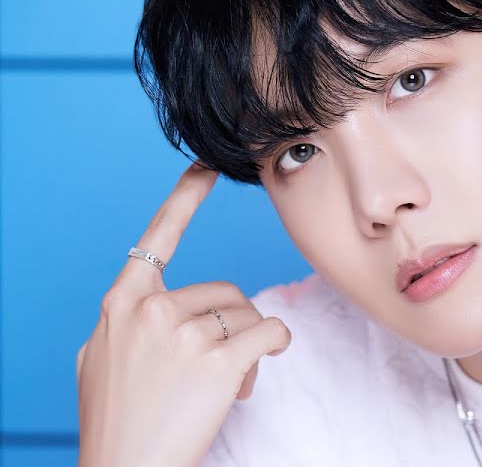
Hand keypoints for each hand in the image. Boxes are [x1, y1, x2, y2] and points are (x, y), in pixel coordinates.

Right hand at [76, 162, 292, 466]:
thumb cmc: (116, 420)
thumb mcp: (101, 359)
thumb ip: (129, 322)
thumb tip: (153, 304)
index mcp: (122, 304)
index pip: (158, 237)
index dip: (185, 198)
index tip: (207, 165)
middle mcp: (151, 309)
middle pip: (224, 291)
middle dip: (231, 327)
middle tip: (218, 368)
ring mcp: (183, 333)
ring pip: (246, 314)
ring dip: (247, 349)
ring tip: (226, 384)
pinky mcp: (218, 359)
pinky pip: (269, 332)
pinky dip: (275, 344)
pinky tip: (260, 368)